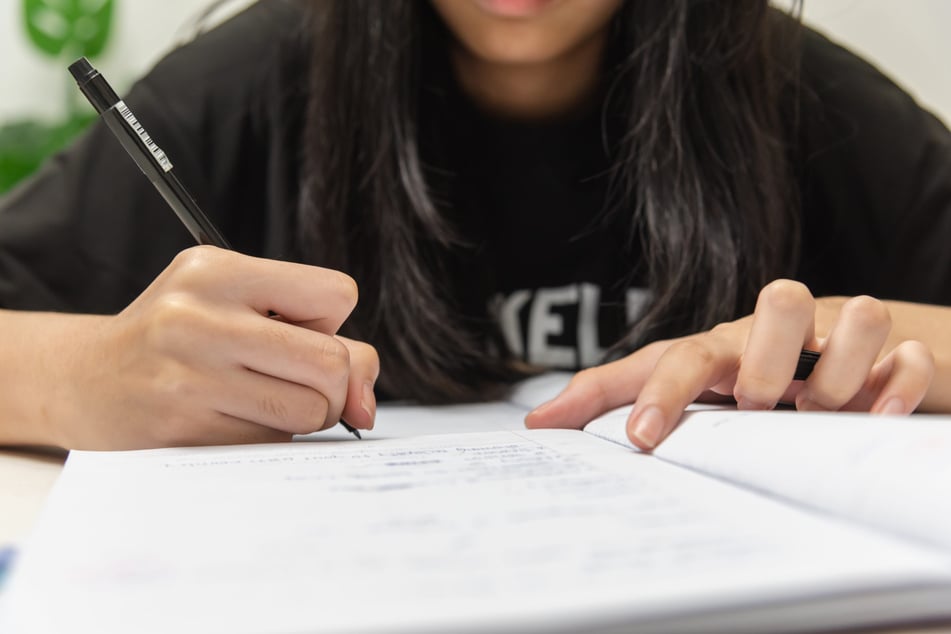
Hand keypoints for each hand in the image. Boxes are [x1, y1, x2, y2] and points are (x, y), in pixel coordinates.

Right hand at [46, 246, 378, 449]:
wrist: (84, 380)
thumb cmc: (177, 338)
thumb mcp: (237, 305)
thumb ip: (321, 339)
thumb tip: (366, 406)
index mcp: (219, 271)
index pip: (336, 294)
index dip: (330, 321)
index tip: (296, 329)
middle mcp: (199, 317)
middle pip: (332, 362)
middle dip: (331, 382)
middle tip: (294, 378)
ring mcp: (188, 376)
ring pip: (311, 410)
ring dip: (304, 414)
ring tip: (262, 397)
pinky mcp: (183, 429)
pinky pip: (274, 443)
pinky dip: (270, 436)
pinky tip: (230, 418)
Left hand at [525, 279, 934, 449]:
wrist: (840, 360)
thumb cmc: (747, 376)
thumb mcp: (680, 388)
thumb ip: (612, 398)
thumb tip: (537, 422)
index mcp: (723, 345)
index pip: (682, 355)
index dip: (661, 393)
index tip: (641, 440)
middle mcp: (781, 332)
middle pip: (779, 299)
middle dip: (770, 360)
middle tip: (762, 406)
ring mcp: (841, 338)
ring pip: (854, 315)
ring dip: (838, 373)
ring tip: (822, 411)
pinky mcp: (898, 354)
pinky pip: (909, 357)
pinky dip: (899, 385)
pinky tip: (878, 415)